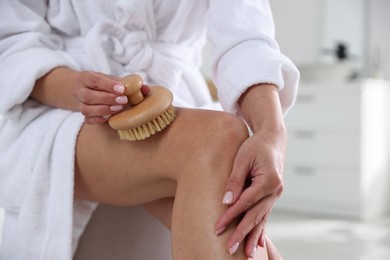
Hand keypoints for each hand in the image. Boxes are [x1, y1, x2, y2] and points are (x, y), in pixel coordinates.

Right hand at [72, 71, 149, 123]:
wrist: (86, 89)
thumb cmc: (104, 84)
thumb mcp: (113, 79)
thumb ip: (130, 83)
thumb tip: (146, 89)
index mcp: (86, 77)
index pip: (94, 80)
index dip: (108, 85)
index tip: (122, 89)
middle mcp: (79, 90)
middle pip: (88, 96)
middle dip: (107, 99)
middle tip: (123, 100)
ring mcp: (79, 104)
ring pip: (86, 109)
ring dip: (103, 110)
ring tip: (118, 109)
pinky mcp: (83, 115)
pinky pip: (87, 120)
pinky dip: (98, 119)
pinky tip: (109, 117)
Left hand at [215, 126, 284, 257]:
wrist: (273, 140)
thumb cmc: (256, 146)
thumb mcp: (242, 158)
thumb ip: (235, 180)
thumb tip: (227, 201)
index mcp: (269, 180)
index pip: (246, 202)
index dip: (231, 215)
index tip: (218, 227)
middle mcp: (275, 191)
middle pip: (256, 216)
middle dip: (242, 233)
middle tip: (229, 248)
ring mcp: (276, 195)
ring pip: (262, 219)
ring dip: (253, 237)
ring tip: (246, 254)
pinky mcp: (272, 196)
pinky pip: (265, 215)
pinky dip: (261, 230)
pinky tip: (259, 244)